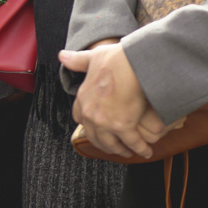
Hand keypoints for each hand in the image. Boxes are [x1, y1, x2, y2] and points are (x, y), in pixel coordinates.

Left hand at [60, 42, 167, 158]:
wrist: (132, 64)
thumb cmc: (115, 59)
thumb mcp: (93, 57)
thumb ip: (78, 60)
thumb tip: (62, 56)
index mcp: (83, 98)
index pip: (79, 117)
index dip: (87, 123)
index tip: (94, 126)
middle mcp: (91, 114)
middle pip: (94, 136)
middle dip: (103, 143)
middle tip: (113, 146)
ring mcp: (105, 123)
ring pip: (111, 144)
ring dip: (120, 150)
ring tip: (128, 151)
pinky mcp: (123, 127)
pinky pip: (132, 142)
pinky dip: (140, 148)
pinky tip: (146, 152)